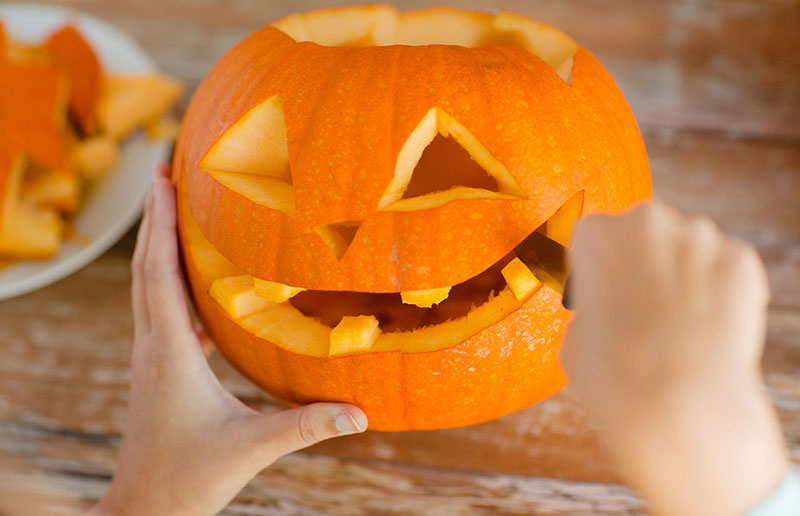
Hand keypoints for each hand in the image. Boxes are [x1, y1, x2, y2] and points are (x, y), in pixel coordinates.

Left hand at [89, 167, 366, 515]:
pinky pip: (161, 311)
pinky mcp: (157, 369)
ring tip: (173, 209)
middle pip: (145, 267)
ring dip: (157, 244)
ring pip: (148, 286)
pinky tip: (197, 282)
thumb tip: (362, 414)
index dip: (161, 224)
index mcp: (169, 353)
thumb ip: (307, 426)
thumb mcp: (252, 448)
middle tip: (163, 171)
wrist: (142, 509)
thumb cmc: (189, 479)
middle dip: (153, 217)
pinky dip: (171, 282)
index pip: (159, 273)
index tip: (163, 179)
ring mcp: (151, 357)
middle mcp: (152, 346)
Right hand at [562, 203, 787, 515]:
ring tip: (678, 323)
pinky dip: (720, 290)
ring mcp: (700, 238)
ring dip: (683, 272)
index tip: (606, 289)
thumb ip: (592, 305)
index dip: (600, 266)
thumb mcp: (575, 337)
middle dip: (644, 261)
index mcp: (597, 236)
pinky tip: (707, 326)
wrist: (679, 410)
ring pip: (688, 247)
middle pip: (644, 231)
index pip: (594, 235)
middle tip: (643, 307)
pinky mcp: (742, 262)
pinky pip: (726, 267)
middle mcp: (648, 223)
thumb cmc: (615, 379)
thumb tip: (608, 307)